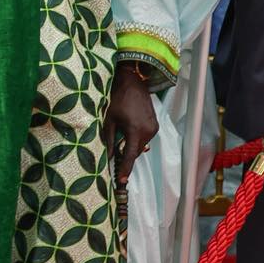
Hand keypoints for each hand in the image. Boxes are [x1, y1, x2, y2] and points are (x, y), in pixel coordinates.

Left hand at [106, 64, 158, 184]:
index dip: (125, 168)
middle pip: (136, 151)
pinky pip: (144, 138)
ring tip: (120, 144)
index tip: (121, 180)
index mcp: (135, 130)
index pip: (131, 155)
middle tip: (115, 164)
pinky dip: (136, 140)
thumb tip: (108, 155)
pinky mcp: (155, 125)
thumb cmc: (117, 99)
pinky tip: (127, 134)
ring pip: (140, 145)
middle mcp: (148, 131)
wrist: (133, 83)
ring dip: (131, 147)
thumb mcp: (109, 119)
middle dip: (126, 158)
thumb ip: (109, 139)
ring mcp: (153, 128)